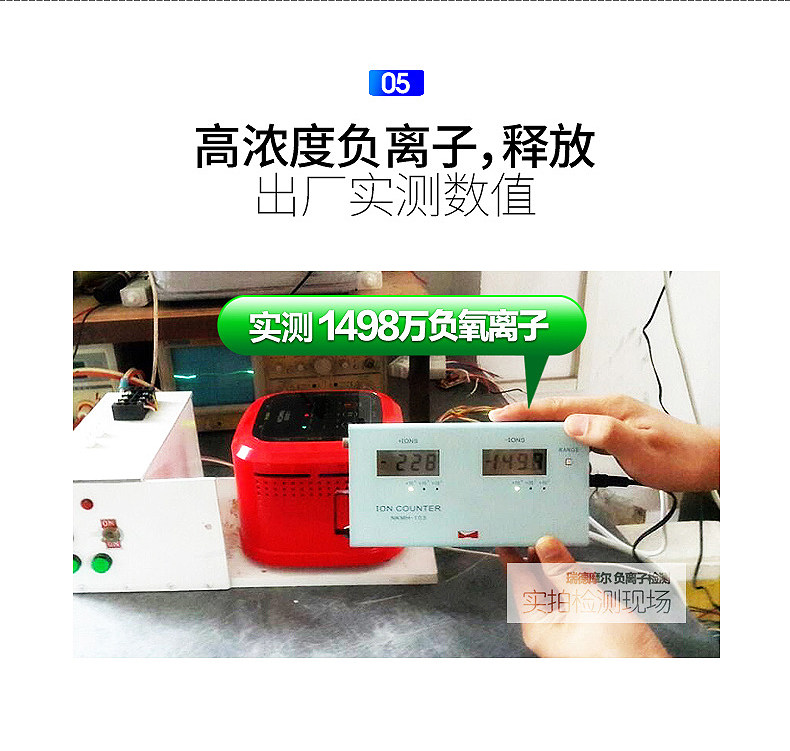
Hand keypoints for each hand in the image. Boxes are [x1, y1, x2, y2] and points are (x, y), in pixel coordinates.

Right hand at [489, 395, 718, 491]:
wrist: (707, 462)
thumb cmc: (681, 456)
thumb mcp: (643, 448)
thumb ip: (607, 434)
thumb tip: (572, 424)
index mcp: (608, 408)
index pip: (557, 406)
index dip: (526, 411)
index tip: (499, 416)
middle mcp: (605, 409)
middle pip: (555, 411)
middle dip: (523, 418)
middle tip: (496, 429)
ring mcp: (609, 420)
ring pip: (564, 422)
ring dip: (539, 429)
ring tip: (514, 440)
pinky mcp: (612, 433)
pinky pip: (577, 433)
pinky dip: (558, 439)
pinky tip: (552, 451)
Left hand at [497, 536, 669, 657]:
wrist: (654, 674)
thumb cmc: (618, 653)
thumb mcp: (586, 600)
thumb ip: (562, 570)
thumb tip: (545, 546)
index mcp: (538, 628)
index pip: (519, 582)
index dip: (515, 556)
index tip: (511, 536)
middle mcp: (547, 631)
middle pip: (536, 584)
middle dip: (540, 559)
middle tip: (543, 534)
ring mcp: (565, 630)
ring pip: (555, 589)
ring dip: (560, 569)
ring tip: (562, 547)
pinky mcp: (583, 627)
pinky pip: (571, 598)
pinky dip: (574, 582)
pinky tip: (580, 570)